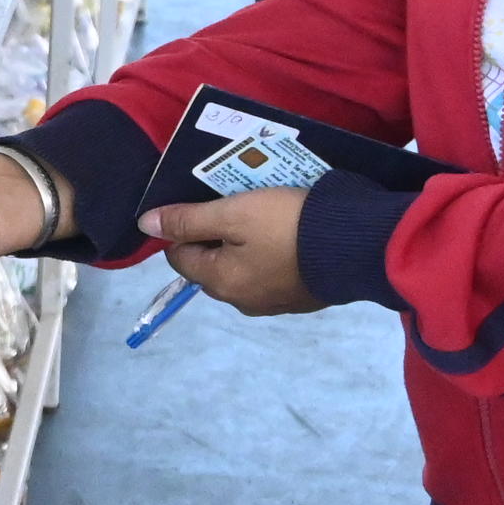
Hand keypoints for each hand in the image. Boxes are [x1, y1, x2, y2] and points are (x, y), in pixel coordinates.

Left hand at [142, 187, 317, 316]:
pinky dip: (271, 254)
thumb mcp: (233, 214)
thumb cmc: (287, 226)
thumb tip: (145, 225)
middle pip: (211, 264)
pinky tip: (286, 233)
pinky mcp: (302, 297)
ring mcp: (274, 302)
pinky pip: (272, 273)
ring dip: (244, 244)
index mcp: (220, 283)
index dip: (182, 227)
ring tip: (261, 214)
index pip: (179, 256)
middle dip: (214, 235)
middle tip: (234, 203)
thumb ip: (188, 220)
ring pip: (243, 269)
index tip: (203, 201)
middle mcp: (242, 301)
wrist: (358, 245)